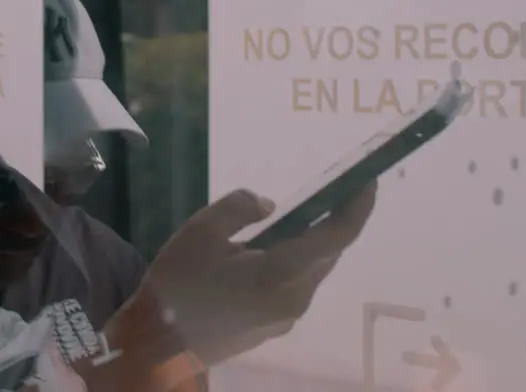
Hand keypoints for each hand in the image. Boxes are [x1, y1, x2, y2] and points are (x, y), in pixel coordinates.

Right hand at [138, 183, 377, 365]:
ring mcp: (286, 317)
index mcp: (280, 274)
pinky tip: (266, 250)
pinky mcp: (273, 327)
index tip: (368, 178)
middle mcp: (295, 298)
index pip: (336, 236)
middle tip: (329, 188)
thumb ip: (239, 208)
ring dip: (309, 242)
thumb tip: (270, 207)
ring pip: (311, 270)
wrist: (157, 347)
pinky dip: (293, 261)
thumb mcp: (200, 232)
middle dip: (333, 219)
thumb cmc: (177, 286)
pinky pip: (294, 285)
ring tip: (293, 216)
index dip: (358, 205)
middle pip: (327, 253)